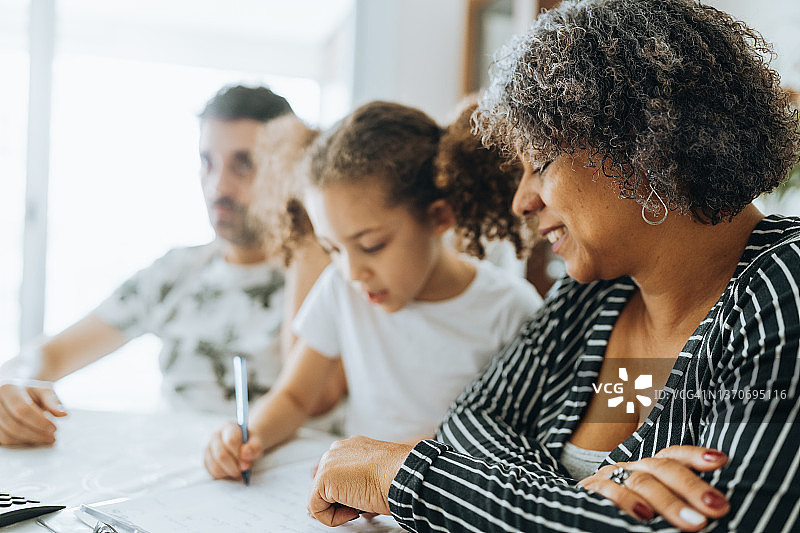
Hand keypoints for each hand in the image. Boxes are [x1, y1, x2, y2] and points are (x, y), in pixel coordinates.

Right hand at [0, 381, 66, 445]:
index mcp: (8, 389)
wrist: (19, 394)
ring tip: (46, 440)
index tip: (54, 429)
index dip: (39, 421)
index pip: (22, 409)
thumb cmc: (32, 393)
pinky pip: (4, 441)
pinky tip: (34, 441)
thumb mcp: (44, 391)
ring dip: (28, 441)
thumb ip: (53, 402)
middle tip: (52, 438)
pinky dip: (20, 443)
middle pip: (13, 425)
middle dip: (35, 434)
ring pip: (7, 436)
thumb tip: (63, 414)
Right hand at [203, 421, 265, 479]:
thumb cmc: (250, 442)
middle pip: (221, 456)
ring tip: (239, 471)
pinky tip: (232, 472)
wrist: (246, 443)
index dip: (239, 455)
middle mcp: (215, 436)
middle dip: (235, 467)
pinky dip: (224, 476)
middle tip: (244, 469)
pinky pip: (212, 473)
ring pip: (215, 467)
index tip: (247, 463)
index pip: (230, 441)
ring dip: (229, 473)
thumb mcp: (258, 441)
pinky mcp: (207, 460)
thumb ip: (254, 446)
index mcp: (228, 427)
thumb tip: (244, 454)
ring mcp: (209, 448)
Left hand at [307, 435, 412, 526]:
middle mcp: (338, 450)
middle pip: (326, 486)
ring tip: (362, 504)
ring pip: (321, 498)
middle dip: (341, 502)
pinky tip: (354, 510)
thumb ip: (358, 482)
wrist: (404, 474)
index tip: (360, 503)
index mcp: (352, 447)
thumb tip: (349, 505)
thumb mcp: (378, 476)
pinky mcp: (323, 479)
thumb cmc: (400, 475)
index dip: (345, 495)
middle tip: (362, 504)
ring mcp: (328, 462)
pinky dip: (334, 518)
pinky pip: (317, 509)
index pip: (336, 475)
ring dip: (340, 509)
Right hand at [579, 445, 729, 530]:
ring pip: (641, 482)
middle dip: (691, 486)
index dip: (696, 455)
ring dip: (669, 503)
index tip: (722, 460)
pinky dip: (627, 502)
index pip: (673, 456)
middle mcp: (631, 469)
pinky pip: (609, 492)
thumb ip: (675, 502)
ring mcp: (609, 478)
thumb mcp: (650, 505)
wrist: (576, 515)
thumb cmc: (623, 513)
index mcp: (648, 470)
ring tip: (696, 523)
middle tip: (718, 507)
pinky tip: (645, 516)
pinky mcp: (590, 491)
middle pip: (663, 469)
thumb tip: (712, 512)